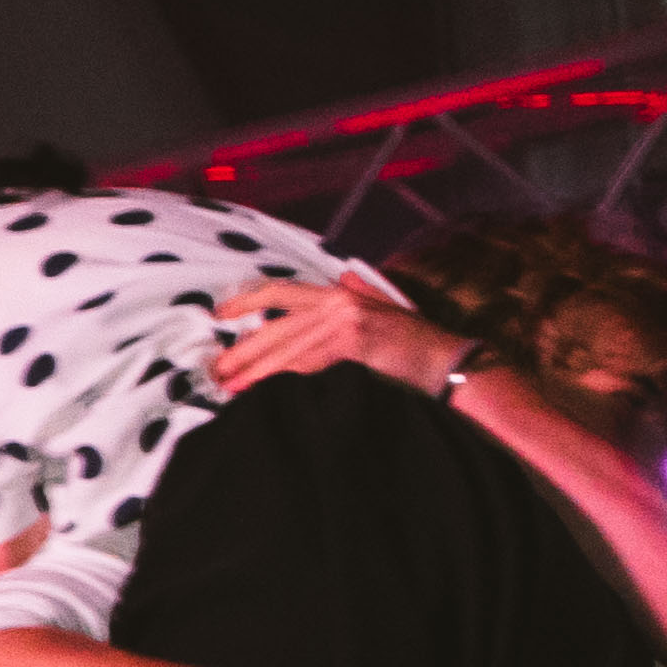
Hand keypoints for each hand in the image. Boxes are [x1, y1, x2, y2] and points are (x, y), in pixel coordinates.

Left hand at [208, 277, 471, 403]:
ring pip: (288, 349)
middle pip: (276, 327)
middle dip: (243, 351)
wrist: (449, 361)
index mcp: (339, 293)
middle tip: (216, 370)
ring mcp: (346, 322)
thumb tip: (344, 275)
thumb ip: (360, 293)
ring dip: (256, 371)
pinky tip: (264, 391)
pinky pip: (309, 365)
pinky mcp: (355, 345)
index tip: (218, 315)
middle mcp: (338, 302)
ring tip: (231, 386)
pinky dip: (284, 379)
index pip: (281, 291)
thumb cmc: (415, 342)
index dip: (245, 300)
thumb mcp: (384, 309)